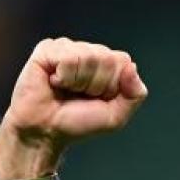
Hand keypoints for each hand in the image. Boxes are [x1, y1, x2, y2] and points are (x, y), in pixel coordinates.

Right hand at [0, 38, 147, 179]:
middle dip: (96, 84)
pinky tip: (53, 82)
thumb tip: (133, 67)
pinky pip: (68, 57)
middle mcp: (87, 51)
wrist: (46, 131)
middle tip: (79, 95)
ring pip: (88, 56)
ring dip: (78, 82)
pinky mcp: (47, 49)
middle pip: (107, 58)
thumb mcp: (116, 116)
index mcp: (106, 63)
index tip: (98, 98)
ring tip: (66, 90)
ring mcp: (67, 48)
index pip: (123, 61)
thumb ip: (134, 94)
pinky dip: (64, 77)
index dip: (112, 85)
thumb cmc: (78, 122)